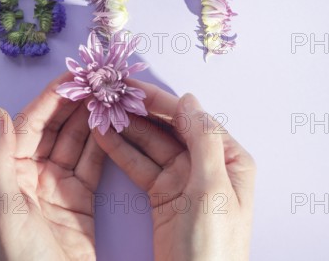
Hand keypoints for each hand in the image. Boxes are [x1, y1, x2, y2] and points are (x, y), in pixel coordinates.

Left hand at [0, 72, 105, 260]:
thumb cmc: (21, 260)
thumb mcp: (2, 210)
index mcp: (9, 172)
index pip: (30, 124)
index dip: (51, 98)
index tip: (72, 76)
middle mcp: (33, 173)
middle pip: (55, 127)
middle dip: (74, 103)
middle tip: (96, 81)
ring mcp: (58, 184)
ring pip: (76, 140)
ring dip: (91, 118)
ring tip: (108, 95)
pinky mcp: (81, 197)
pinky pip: (92, 162)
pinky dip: (103, 142)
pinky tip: (113, 124)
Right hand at [93, 80, 255, 260]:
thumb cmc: (212, 245)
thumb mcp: (211, 188)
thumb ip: (202, 140)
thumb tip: (188, 98)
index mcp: (228, 158)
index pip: (190, 119)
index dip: (160, 100)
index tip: (132, 85)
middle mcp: (206, 163)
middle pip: (168, 128)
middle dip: (140, 111)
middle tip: (111, 95)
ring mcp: (182, 179)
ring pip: (151, 144)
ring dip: (127, 128)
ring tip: (101, 111)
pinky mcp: (163, 194)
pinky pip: (141, 165)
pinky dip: (122, 151)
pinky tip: (104, 136)